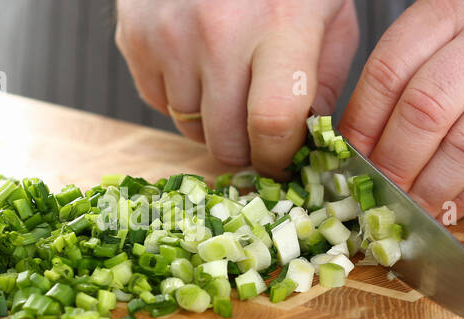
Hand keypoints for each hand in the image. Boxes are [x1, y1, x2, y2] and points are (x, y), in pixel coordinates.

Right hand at [115, 0, 359, 177]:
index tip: (286, 159)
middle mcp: (219, 33)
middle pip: (225, 140)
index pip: (272, 123)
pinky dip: (181, 98)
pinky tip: (199, 65)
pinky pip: (158, 102)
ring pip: (189, 128)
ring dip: (212, 124)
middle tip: (259, 136)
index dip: (280, 156)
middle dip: (247, 151)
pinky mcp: (135, 39)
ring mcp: (170, 37)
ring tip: (230, 87)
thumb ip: (323, 79)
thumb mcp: (327, 11)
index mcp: (280, 24)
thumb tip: (308, 141)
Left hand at [339, 0, 463, 216]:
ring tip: (409, 211)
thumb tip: (361, 140)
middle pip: (423, 108)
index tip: (345, 160)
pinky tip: (449, 209)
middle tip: (375, 195)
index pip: (389, 69)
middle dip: (391, 163)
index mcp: (457, 5)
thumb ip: (424, 66)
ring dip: (428, 188)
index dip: (360, 123)